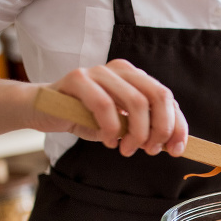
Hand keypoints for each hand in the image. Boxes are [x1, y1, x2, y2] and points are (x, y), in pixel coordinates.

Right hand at [30, 59, 188, 156]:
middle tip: (151, 150)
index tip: (177, 149)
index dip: (177, 125)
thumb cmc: (86, 118)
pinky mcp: (78, 79)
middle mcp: (121, 70)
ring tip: (127, 149)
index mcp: (136, 77)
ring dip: (137, 133)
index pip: (167, 98)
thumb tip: (170, 144)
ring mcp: (99, 71)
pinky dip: (112, 129)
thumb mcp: (121, 125)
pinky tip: (109, 142)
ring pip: (136, 102)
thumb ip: (144, 128)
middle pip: (158, 96)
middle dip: (161, 128)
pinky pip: (105, 106)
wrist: (44, 110)